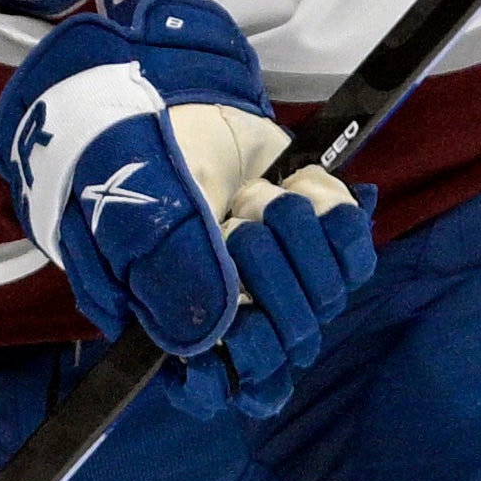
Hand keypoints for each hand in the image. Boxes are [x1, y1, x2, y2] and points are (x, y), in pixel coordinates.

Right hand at [0, 0, 378, 414]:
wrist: (164, 91)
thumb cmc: (126, 158)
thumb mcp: (130, 212)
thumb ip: (166, 274)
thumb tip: (209, 340)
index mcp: (172, 323)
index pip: (216, 389)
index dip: (233, 377)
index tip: (234, 333)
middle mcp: (228, 312)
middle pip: (281, 348)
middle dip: (268, 286)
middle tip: (238, 228)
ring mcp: (276, 277)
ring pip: (321, 303)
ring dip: (296, 243)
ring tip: (258, 197)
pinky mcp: (316, 240)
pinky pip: (353, 262)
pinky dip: (338, 227)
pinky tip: (305, 192)